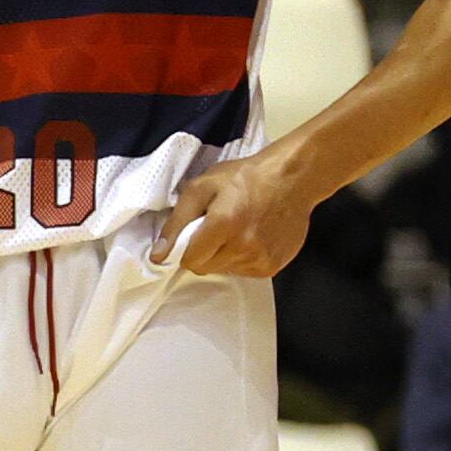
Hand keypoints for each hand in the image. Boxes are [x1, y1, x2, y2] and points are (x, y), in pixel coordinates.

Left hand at [157, 149, 311, 278]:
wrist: (293, 178)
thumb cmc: (245, 178)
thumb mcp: (201, 188)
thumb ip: (176, 223)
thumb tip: (158, 255)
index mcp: (224, 225)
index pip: (190, 261)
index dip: (187, 249)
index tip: (194, 235)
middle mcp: (244, 247)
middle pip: (206, 268)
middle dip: (204, 252)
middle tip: (217, 228)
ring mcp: (262, 258)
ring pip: (226, 270)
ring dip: (225, 255)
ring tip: (238, 229)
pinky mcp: (274, 265)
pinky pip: (246, 272)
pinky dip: (243, 258)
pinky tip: (252, 237)